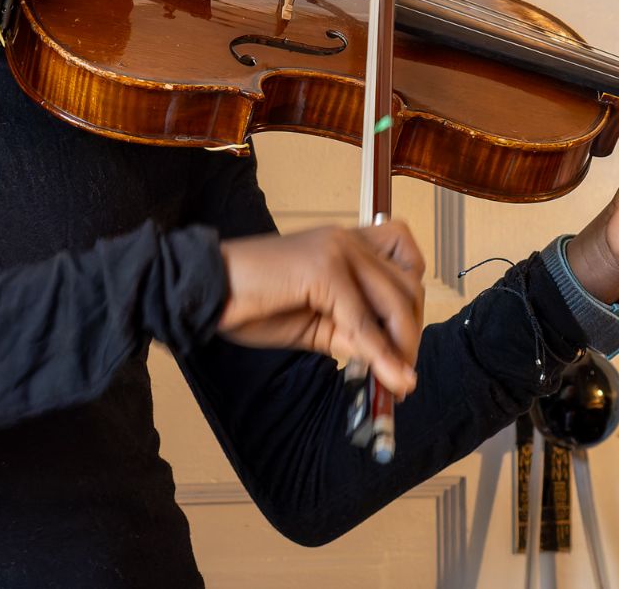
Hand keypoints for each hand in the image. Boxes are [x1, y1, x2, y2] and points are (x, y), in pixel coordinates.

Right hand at [217, 220, 425, 398]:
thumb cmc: (252, 305)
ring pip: (395, 299)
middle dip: (410, 333)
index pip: (405, 258)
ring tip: (395, 381)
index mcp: (343, 242)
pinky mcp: (322, 268)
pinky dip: (378, 353)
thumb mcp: (315, 324)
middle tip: (402, 374)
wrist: (206, 290)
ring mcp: (336, 249)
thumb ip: (352, 332)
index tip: (404, 344)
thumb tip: (393, 360)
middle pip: (408, 283)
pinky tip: (385, 378)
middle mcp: (345, 238)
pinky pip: (362, 319)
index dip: (412, 302)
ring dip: (401, 346)